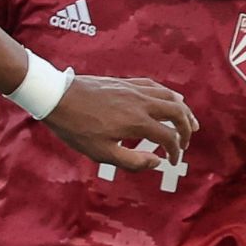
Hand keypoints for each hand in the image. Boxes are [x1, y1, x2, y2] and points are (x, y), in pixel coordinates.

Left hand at [42, 74, 196, 170]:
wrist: (57, 98)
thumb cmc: (77, 129)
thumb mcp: (102, 154)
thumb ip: (133, 162)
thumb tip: (157, 162)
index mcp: (137, 122)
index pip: (169, 137)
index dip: (176, 151)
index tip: (172, 161)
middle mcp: (140, 103)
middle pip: (177, 112)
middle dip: (187, 128)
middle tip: (187, 141)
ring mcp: (133, 89)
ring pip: (169, 96)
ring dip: (182, 109)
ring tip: (188, 120)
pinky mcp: (124, 82)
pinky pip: (154, 85)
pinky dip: (167, 94)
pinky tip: (168, 99)